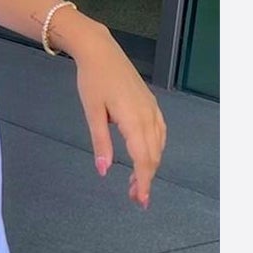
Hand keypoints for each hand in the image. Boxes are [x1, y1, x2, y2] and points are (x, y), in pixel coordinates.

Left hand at [69, 22, 166, 207]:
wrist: (100, 51)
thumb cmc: (92, 80)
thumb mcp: (92, 112)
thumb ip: (100, 142)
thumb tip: (103, 171)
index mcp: (134, 120)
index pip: (143, 159)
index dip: (143, 182)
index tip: (140, 200)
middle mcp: (148, 116)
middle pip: (153, 155)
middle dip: (146, 178)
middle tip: (134, 197)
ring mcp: (152, 109)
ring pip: (158, 145)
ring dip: (150, 165)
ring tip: (136, 181)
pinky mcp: (150, 103)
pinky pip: (159, 132)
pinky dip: (155, 148)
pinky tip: (146, 155)